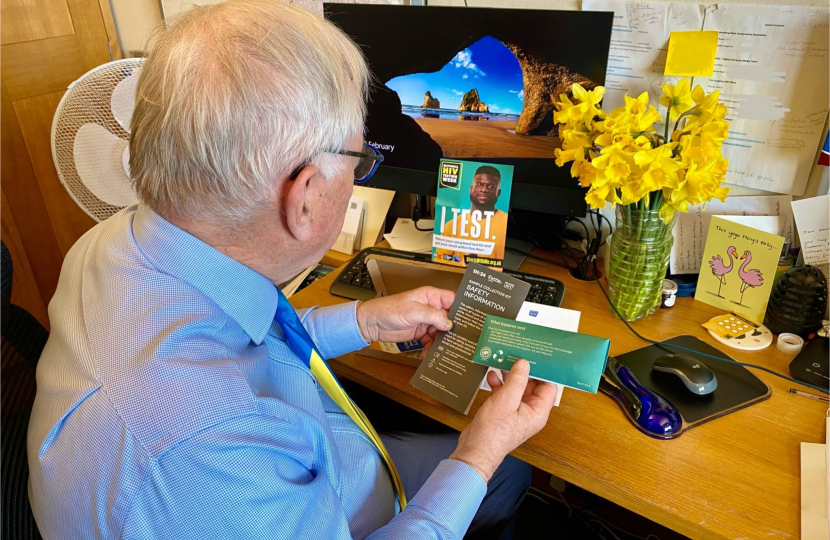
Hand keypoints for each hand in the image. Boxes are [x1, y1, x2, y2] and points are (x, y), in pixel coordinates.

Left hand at [356, 287, 453, 350]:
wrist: (372, 324)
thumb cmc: (389, 310)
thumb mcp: (413, 311)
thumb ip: (433, 316)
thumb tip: (449, 323)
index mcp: (431, 296)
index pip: (452, 300)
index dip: (462, 310)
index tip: (470, 322)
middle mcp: (430, 308)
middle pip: (449, 319)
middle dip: (453, 330)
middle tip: (459, 341)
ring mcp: (425, 320)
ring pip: (441, 332)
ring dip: (442, 342)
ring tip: (442, 351)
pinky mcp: (420, 332)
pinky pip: (431, 340)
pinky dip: (431, 348)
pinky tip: (428, 353)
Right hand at [450, 360, 557, 481]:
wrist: (475, 451)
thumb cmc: (493, 433)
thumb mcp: (506, 400)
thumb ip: (517, 380)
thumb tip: (524, 363)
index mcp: (537, 412)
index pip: (547, 386)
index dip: (542, 371)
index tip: (535, 356)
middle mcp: (529, 412)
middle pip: (531, 385)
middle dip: (522, 371)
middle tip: (515, 354)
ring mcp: (515, 412)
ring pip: (516, 388)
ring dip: (509, 376)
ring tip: (501, 361)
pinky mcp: (503, 412)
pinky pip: (504, 394)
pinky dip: (499, 384)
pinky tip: (490, 376)